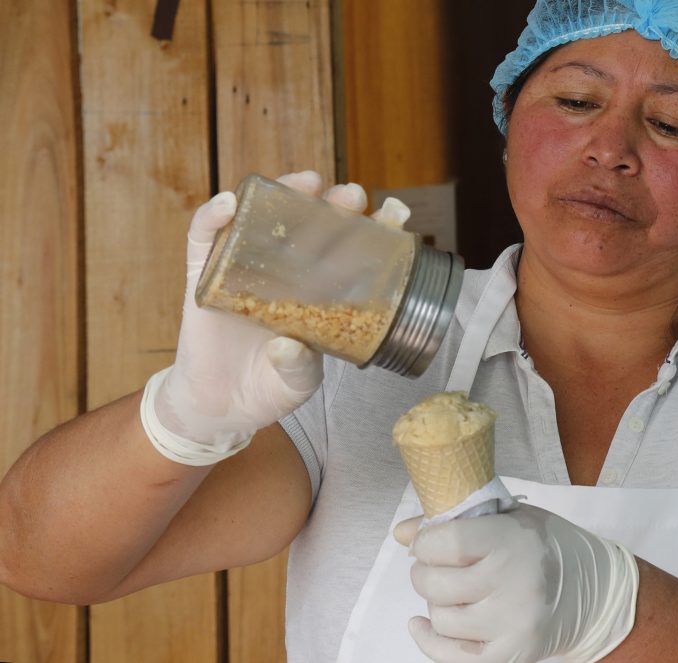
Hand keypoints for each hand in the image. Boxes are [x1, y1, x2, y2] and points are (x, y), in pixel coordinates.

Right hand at [145, 172, 406, 464]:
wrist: (221, 406)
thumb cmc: (270, 387)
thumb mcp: (296, 384)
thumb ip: (298, 368)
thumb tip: (288, 346)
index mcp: (321, 291)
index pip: (352, 251)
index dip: (375, 229)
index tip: (396, 213)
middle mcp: (288, 271)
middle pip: (313, 223)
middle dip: (335, 203)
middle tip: (352, 196)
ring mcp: (247, 267)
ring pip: (264, 216)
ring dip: (284, 191)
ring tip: (306, 182)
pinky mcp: (206, 273)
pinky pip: (205, 237)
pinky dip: (214, 216)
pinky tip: (230, 203)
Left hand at [393, 503, 639, 662]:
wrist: (595, 591)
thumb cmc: (546, 546)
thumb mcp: (510, 516)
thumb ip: (456, 519)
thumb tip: (402, 533)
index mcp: (511, 539)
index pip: (446, 542)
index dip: (425, 542)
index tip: (427, 541)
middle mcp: (513, 583)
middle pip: (435, 583)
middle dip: (424, 572)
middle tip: (435, 566)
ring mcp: (512, 623)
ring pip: (441, 618)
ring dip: (436, 603)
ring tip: (451, 591)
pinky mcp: (512, 654)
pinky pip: (452, 657)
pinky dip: (430, 642)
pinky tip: (423, 625)